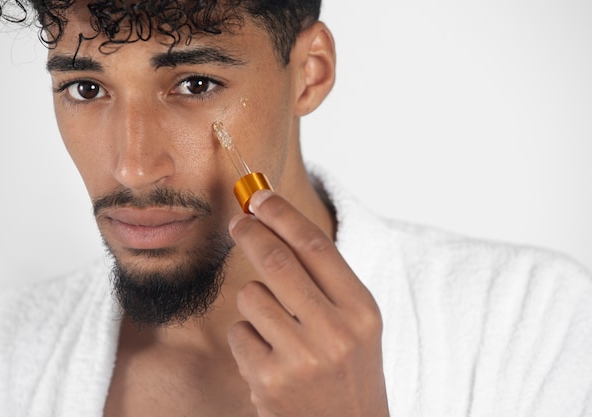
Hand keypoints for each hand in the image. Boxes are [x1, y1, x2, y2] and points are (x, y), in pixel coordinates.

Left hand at [227, 190, 389, 416]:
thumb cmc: (349, 369)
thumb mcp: (355, 322)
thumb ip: (325, 279)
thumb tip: (276, 226)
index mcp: (362, 310)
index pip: (316, 245)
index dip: (282, 214)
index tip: (259, 198)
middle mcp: (335, 332)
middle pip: (277, 260)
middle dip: (250, 233)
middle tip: (237, 222)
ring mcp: (301, 358)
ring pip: (251, 296)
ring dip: (253, 299)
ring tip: (274, 325)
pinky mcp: (269, 381)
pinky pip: (239, 332)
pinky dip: (247, 336)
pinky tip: (269, 357)